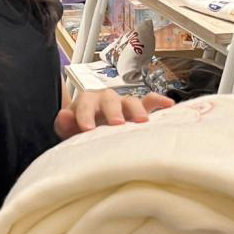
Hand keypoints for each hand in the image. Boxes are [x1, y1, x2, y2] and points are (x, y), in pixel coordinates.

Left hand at [54, 89, 173, 138]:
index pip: (85, 103)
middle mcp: (106, 99)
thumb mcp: (67, 130)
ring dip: (137, 109)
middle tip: (116, 124)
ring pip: (131, 101)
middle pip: (110, 99)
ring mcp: (123, 105)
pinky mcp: (137, 112)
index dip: (85, 113)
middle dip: (113, 110)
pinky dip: (158, 102)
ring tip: (142, 121)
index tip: (87, 128)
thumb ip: (64, 124)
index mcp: (87, 102)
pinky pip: (149, 103)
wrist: (91, 135)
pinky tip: (169, 105)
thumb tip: (64, 115)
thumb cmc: (79, 132)